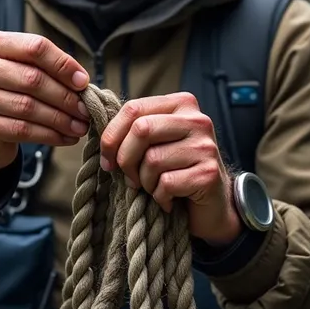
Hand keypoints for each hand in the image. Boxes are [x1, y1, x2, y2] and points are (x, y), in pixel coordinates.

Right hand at [0, 31, 89, 195]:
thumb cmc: (8, 93)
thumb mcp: (21, 71)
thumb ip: (46, 69)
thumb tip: (82, 82)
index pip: (35, 47)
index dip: (63, 65)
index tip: (83, 82)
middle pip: (33, 79)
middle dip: (66, 97)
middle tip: (86, 110)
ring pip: (29, 107)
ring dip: (61, 119)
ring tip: (80, 126)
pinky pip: (21, 130)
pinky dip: (49, 135)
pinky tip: (65, 137)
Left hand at [99, 92, 241, 244]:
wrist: (213, 204)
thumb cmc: (176, 170)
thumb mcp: (156, 142)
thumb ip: (134, 130)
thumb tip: (97, 130)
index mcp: (181, 104)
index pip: (134, 108)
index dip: (112, 136)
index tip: (106, 160)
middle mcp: (197, 120)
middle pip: (142, 129)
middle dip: (125, 159)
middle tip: (129, 178)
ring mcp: (205, 146)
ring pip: (152, 160)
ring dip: (145, 182)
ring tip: (154, 188)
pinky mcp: (208, 173)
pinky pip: (166, 184)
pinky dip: (160, 197)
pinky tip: (168, 199)